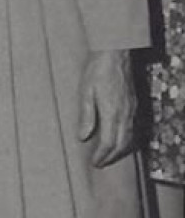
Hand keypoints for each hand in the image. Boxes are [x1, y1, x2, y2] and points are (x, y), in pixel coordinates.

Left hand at [78, 49, 135, 166]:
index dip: (101, 155)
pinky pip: (134, 128)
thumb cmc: (97, 70)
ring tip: (109, 156)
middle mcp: (125, 114)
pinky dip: (128, 139)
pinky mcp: (134, 104)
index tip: (94, 162)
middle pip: (122, 144)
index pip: (108, 142)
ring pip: (130, 137)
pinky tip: (120, 139)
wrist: (115, 53)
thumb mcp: (85, 92)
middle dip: (111, 157)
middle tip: (100, 163)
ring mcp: (131, 109)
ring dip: (120, 150)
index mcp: (112, 113)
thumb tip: (83, 137)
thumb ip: (86, 116)